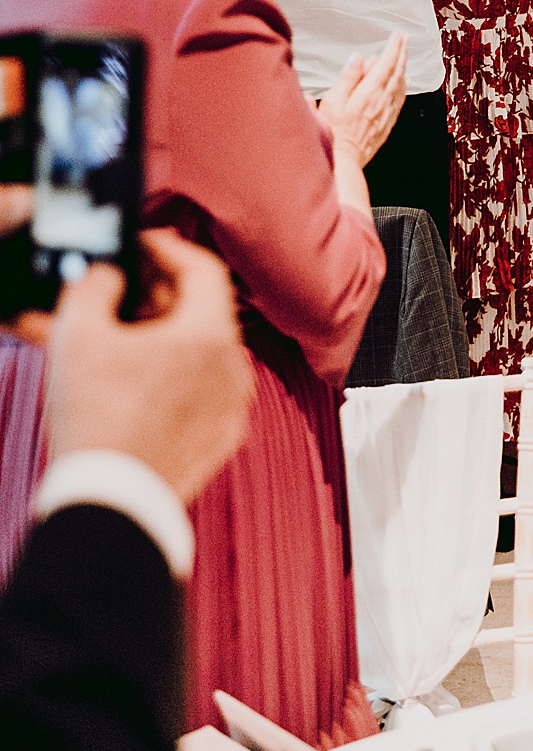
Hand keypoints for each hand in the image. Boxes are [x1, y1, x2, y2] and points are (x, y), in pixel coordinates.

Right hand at [40, 231, 251, 505]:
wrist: (110, 504)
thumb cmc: (99, 423)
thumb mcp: (79, 333)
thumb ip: (95, 285)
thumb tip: (108, 275)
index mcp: (211, 334)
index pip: (203, 267)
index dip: (168, 248)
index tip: (142, 246)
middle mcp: (234, 367)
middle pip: (197, 311)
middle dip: (150, 298)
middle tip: (115, 294)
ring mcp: (231, 406)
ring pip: (193, 353)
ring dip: (151, 339)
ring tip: (106, 340)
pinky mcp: (219, 438)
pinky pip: (194, 391)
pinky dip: (164, 377)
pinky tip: (123, 379)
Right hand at [317, 31, 407, 165]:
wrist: (343, 161)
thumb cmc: (333, 131)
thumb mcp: (333, 101)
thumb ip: (348, 78)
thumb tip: (360, 58)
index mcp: (369, 93)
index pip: (386, 64)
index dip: (393, 47)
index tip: (398, 34)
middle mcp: (383, 101)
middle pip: (397, 72)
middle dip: (401, 52)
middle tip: (404, 38)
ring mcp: (387, 113)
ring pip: (401, 85)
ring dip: (403, 67)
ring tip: (403, 55)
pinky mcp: (387, 123)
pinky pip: (400, 99)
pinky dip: (404, 86)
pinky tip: (405, 82)